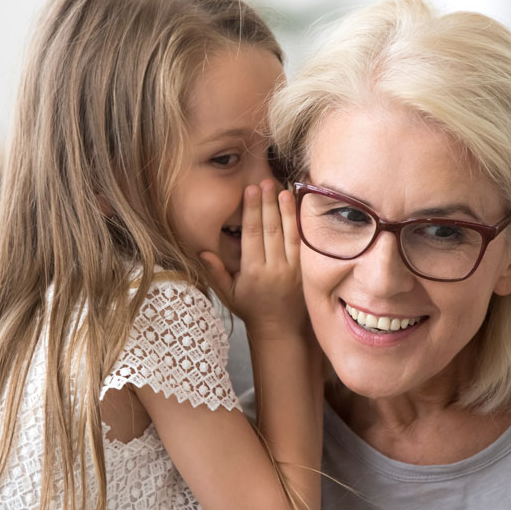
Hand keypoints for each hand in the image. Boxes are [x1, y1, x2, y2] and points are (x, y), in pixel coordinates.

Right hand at [201, 179, 305, 334]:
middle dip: (267, 203)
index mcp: (254, 271)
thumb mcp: (228, 294)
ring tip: (282, 189)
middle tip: (264, 181)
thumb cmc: (251, 309)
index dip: (251, 210)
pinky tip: (299, 208)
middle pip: (271, 229)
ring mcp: (294, 269)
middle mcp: (275, 268)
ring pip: (290, 233)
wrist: (281, 328)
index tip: (250, 191)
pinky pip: (304, 243)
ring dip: (286, 210)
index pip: (252, 234)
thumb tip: (203, 252)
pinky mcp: (306, 269)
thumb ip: (216, 272)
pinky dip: (301, 224)